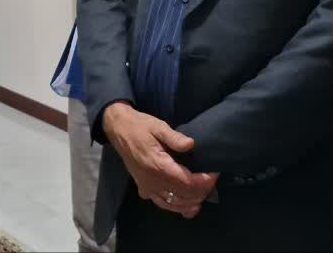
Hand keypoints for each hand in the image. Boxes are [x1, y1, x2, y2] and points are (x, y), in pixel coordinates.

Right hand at [102, 102, 217, 217]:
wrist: (118, 129)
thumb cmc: (139, 126)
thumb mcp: (158, 126)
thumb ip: (175, 137)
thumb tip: (191, 144)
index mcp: (158, 166)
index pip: (187, 182)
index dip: (204, 182)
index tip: (214, 173)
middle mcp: (152, 181)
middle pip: (183, 196)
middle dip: (201, 192)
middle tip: (212, 182)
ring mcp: (147, 187)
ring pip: (173, 204)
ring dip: (190, 203)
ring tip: (203, 198)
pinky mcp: (143, 188)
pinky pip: (161, 203)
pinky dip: (175, 207)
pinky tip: (185, 206)